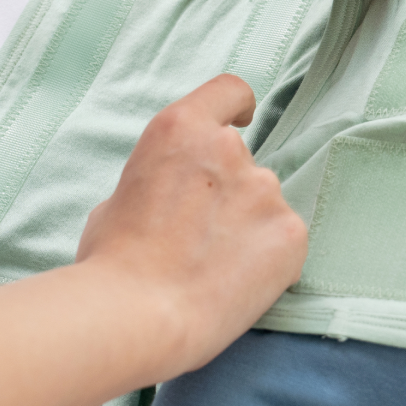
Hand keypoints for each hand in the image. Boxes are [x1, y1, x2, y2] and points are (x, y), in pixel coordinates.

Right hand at [76, 74, 307, 379]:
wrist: (138, 314)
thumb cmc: (113, 262)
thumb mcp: (121, 195)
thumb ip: (164, 177)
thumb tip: (177, 190)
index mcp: (182, 130)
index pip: (230, 91)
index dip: (238, 106)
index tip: (243, 120)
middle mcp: (231, 149)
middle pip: (243, 162)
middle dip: (229, 194)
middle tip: (201, 238)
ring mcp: (267, 190)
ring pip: (266, 204)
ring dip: (249, 226)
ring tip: (215, 268)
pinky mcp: (293, 232)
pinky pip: (285, 240)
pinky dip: (269, 258)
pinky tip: (237, 283)